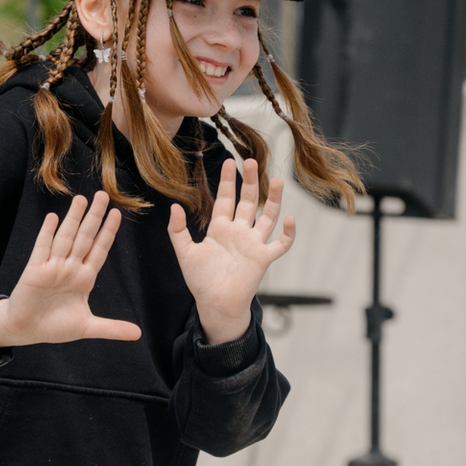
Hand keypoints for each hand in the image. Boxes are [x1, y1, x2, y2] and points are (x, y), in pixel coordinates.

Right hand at [0, 191, 139, 347]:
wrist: (26, 330)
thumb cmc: (54, 326)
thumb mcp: (87, 327)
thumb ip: (112, 328)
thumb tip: (138, 334)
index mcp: (84, 278)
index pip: (99, 250)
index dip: (108, 232)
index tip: (117, 214)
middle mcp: (70, 268)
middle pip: (85, 238)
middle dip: (94, 217)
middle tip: (103, 195)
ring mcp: (52, 267)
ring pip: (66, 238)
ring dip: (73, 219)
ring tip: (81, 199)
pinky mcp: (35, 271)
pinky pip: (42, 249)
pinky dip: (47, 233)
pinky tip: (52, 217)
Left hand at [167, 158, 294, 345]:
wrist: (215, 304)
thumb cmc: (200, 281)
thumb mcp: (185, 253)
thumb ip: (177, 230)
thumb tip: (174, 206)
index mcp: (220, 229)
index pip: (225, 199)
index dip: (227, 181)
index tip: (229, 161)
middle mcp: (238, 232)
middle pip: (247, 202)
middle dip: (249, 182)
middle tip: (250, 160)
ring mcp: (252, 244)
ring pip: (267, 217)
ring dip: (272, 200)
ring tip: (276, 180)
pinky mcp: (263, 258)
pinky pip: (280, 244)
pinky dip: (288, 233)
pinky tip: (291, 219)